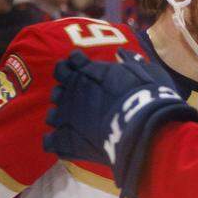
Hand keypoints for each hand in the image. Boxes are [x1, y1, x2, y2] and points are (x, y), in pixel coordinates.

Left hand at [43, 49, 197, 197]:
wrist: (141, 127)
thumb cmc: (146, 96)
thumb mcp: (147, 72)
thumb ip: (131, 62)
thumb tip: (122, 54)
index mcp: (89, 71)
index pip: (72, 61)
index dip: (76, 65)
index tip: (83, 70)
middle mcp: (73, 90)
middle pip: (58, 86)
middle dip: (66, 89)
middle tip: (80, 97)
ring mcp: (66, 115)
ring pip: (52, 114)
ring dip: (61, 116)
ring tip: (73, 123)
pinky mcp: (65, 140)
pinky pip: (50, 141)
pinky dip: (57, 142)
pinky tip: (66, 144)